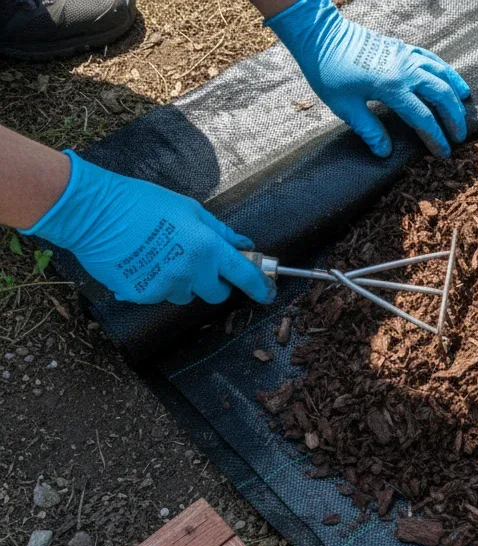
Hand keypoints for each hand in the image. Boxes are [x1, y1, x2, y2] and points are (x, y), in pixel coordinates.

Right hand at [20, 151, 274, 304]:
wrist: (94, 211)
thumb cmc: (142, 203)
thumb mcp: (189, 209)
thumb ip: (220, 231)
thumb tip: (244, 243)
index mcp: (207, 248)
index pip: (244, 275)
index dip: (259, 286)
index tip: (266, 293)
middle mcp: (190, 271)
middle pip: (215, 293)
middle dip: (212, 282)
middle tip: (197, 263)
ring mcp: (165, 285)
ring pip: (184, 294)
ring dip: (181, 282)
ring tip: (161, 256)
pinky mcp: (141, 294)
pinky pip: (158, 295)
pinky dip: (154, 283)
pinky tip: (142, 262)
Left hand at [267, 0, 469, 157]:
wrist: (320, 35)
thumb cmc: (328, 70)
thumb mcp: (344, 106)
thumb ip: (369, 130)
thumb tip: (385, 152)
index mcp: (391, 87)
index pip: (422, 118)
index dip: (435, 137)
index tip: (443, 152)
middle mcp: (405, 69)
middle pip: (441, 95)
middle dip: (453, 118)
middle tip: (459, 136)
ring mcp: (406, 56)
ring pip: (442, 74)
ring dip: (455, 93)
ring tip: (464, 108)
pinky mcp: (402, 47)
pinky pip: (432, 59)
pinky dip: (446, 71)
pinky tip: (452, 81)